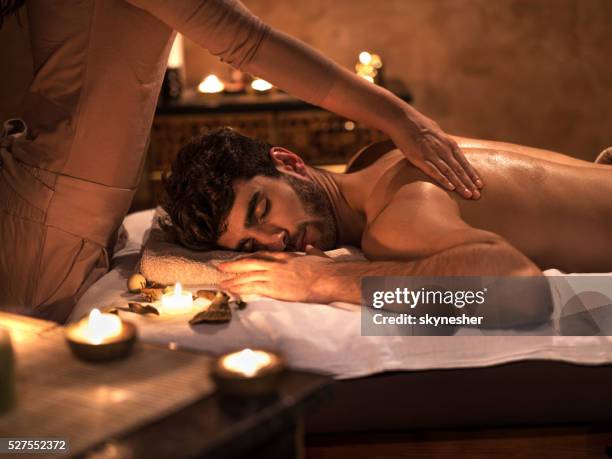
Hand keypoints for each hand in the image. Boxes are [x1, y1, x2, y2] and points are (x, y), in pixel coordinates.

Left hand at [218, 245, 334, 302]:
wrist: (326, 278)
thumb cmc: (325, 269)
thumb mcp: (317, 256)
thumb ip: (311, 251)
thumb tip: (310, 247)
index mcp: (286, 256)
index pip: (263, 255)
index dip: (250, 258)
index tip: (241, 260)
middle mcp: (276, 264)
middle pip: (249, 263)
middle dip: (234, 265)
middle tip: (221, 267)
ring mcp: (273, 275)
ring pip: (247, 276)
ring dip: (233, 280)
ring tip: (221, 284)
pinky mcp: (273, 288)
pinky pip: (252, 288)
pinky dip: (240, 289)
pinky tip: (231, 292)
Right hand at [391, 117, 482, 198]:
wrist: (404, 120)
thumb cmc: (419, 125)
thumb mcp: (437, 132)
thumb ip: (444, 143)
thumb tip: (449, 148)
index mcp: (449, 144)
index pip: (464, 162)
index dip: (472, 175)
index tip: (480, 185)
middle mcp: (444, 150)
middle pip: (459, 170)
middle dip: (469, 183)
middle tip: (477, 195)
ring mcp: (432, 155)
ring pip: (450, 173)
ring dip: (460, 185)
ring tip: (468, 195)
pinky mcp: (420, 159)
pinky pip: (434, 172)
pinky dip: (443, 180)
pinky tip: (451, 188)